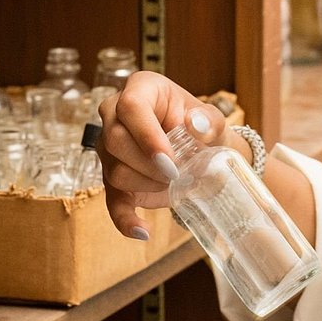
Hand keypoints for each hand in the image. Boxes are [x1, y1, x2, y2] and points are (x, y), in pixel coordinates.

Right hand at [96, 71, 226, 239]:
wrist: (199, 150)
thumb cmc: (201, 128)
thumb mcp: (212, 120)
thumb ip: (208, 121)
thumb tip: (196, 125)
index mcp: (141, 89)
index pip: (130, 106)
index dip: (146, 135)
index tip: (169, 160)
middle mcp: (115, 114)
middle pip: (114, 140)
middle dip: (147, 165)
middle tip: (176, 174)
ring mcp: (109, 147)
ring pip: (113, 171)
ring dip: (146, 184)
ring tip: (172, 184)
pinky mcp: (112, 177)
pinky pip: (111, 200)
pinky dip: (125, 219)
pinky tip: (142, 231)